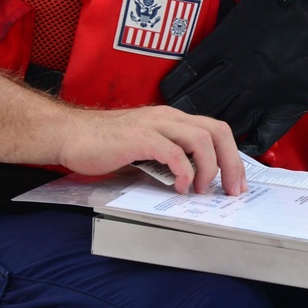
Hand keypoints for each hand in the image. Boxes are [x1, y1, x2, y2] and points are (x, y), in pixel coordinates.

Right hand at [55, 105, 246, 196]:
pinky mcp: (139, 138)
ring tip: (203, 189)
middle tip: (232, 189)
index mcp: (172, 119)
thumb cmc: (105, 144)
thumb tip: (195, 180)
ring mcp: (153, 125)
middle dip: (231, 162)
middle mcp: (168, 117)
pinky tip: (180, 186)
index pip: (216, 130)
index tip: (237, 181)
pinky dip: (183, 171)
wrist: (71, 135)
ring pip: (200, 138)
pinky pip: (172, 152)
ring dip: (209, 167)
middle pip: (216, 131)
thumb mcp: (147, 148)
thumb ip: (170, 157)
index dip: (232, 156)